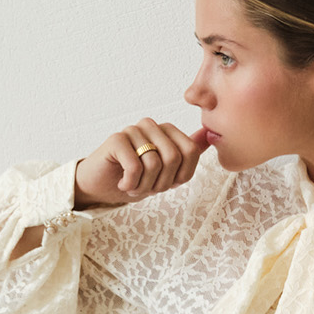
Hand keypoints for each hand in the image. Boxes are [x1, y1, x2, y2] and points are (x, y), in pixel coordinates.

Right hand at [72, 120, 210, 207]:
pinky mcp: (116, 139)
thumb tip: (211, 134)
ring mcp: (133, 130)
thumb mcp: (168, 171)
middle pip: (173, 157)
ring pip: (154, 163)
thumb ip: (188, 152)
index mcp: (168, 131)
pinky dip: (131, 184)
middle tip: (146, 188)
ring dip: (144, 186)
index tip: (165, 183)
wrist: (101, 186)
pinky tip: (123, 184)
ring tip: (133, 186)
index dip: (181, 176)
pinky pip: (135, 166)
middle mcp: (152, 125)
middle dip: (161, 183)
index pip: (191, 152)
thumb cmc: (135, 178)